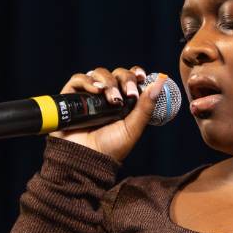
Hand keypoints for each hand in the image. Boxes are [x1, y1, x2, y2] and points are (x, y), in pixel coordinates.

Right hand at [49, 65, 166, 161]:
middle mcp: (106, 95)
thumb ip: (146, 106)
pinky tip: (96, 91)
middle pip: (117, 73)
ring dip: (108, 82)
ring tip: (112, 99)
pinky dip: (88, 81)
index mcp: (123, 101)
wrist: (86, 158)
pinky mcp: (71, 97)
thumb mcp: (133, 128)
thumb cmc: (110, 148)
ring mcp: (89, 95)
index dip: (135, 73)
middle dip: (125, 80)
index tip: (141, 77)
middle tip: (129, 94)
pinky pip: (78, 79)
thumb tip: (161, 82)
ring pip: (99, 73)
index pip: (130, 78)